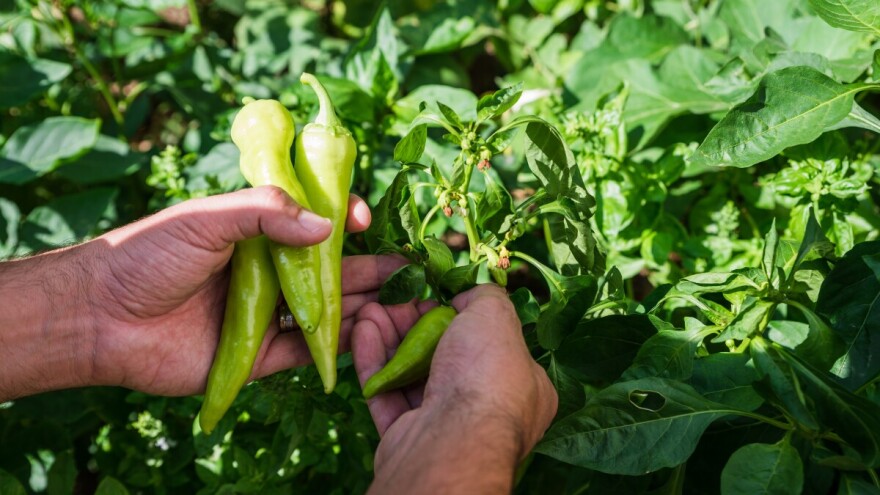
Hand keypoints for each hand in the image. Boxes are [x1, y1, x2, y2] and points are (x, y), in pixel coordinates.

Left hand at [78, 186, 403, 395]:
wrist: (100, 318)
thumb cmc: (146, 255)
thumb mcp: (207, 217)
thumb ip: (265, 211)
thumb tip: (327, 226)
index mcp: (254, 232)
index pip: (312, 222)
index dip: (342, 218)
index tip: (362, 218)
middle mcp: (266, 272)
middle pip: (329, 269)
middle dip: (368, 268)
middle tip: (408, 269)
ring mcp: (265, 315)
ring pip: (325, 311)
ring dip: (362, 307)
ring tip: (402, 304)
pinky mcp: (258, 356)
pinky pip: (305, 351)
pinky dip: (336, 348)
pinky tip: (369, 340)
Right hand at [352, 284, 557, 493]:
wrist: (452, 439)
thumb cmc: (485, 375)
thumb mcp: (496, 316)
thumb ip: (485, 297)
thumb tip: (467, 294)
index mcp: (522, 386)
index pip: (493, 344)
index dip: (462, 316)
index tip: (435, 296)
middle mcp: (487, 408)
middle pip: (446, 356)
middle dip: (415, 325)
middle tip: (394, 300)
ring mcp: (447, 426)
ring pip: (413, 375)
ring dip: (389, 338)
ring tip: (370, 310)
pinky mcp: (409, 438)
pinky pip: (388, 396)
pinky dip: (374, 364)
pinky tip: (362, 333)